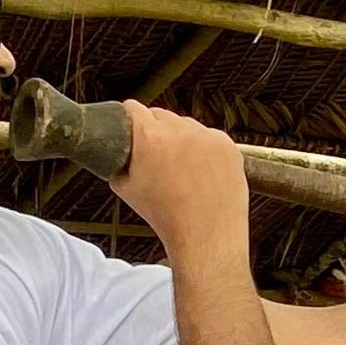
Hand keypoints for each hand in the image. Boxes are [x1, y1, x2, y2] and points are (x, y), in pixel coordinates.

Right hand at [107, 105, 248, 252]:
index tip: (131, 126)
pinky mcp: (228, 147)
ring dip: (182, 138)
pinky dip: (206, 149)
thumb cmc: (166, 216)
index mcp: (149, 136)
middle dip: (156, 130)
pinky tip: (202, 171)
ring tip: (182, 168)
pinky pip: (211, 138)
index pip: (132, 108)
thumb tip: (117, 149)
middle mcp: (179, 131)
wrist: (206, 236)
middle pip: (161, 115)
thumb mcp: (124, 187)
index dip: (129, 118)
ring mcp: (207, 138)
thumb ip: (117, 160)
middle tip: (157, 155)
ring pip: (187, 126)